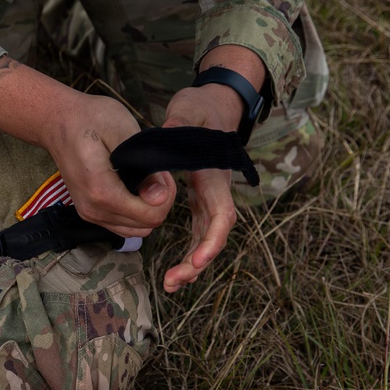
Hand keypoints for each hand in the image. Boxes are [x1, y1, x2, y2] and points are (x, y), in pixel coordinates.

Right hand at [0, 57, 175, 238]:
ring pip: (135, 229)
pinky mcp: (89, 213)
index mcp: (102, 191)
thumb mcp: (123, 131)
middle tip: (156, 173)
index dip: (166, 195)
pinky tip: (134, 188)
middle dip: (160, 202)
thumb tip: (160, 197)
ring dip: (148, 208)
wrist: (57, 123)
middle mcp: (94, 210)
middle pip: (145, 225)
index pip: (150, 215)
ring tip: (146, 180)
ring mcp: (89, 214)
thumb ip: (143, 165)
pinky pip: (122, 225)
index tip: (162, 171)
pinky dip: (135, 212)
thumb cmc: (90, 119)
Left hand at [160, 85, 241, 292]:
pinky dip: (189, 251)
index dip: (211, 241)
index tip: (197, 260)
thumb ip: (179, 123)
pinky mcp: (200, 199)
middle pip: (214, 235)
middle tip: (173, 282)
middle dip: (197, 262)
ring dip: (192, 263)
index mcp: (214, 175)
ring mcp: (209, 197)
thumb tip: (168, 132)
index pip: (220, 215)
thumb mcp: (189, 109)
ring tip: (171, 284)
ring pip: (206, 238)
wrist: (216, 105)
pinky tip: (176, 269)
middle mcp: (216, 191)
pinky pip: (198, 231)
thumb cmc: (202, 107)